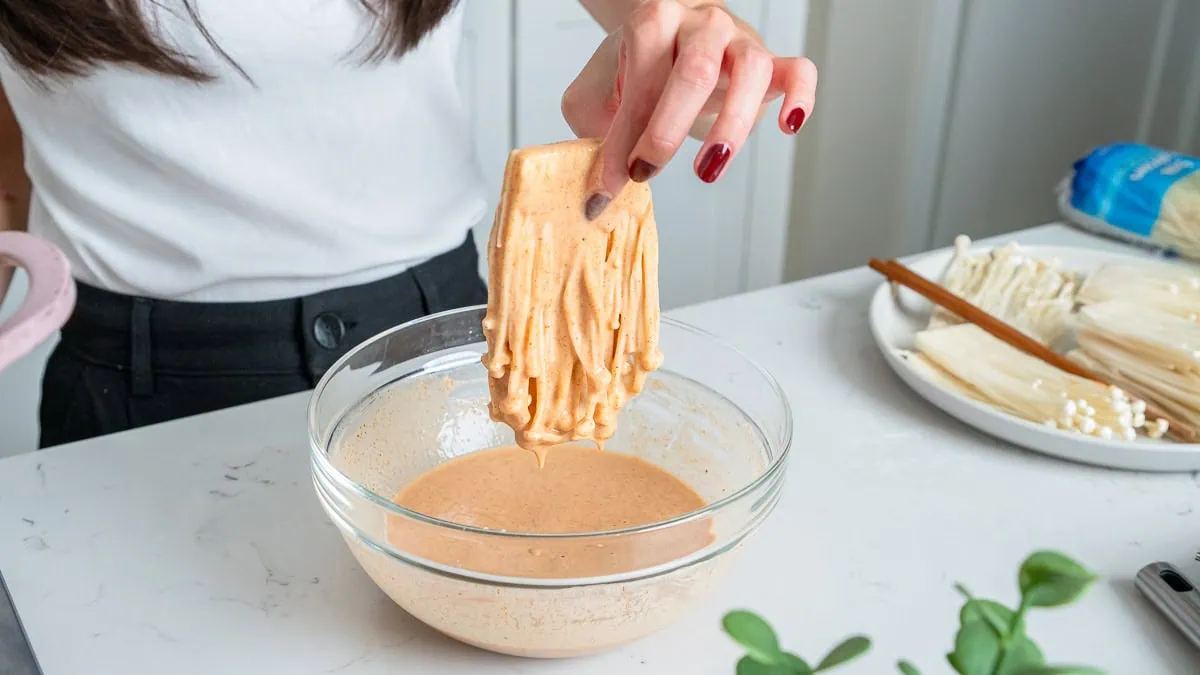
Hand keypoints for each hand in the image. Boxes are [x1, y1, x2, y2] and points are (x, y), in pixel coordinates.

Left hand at [562, 0, 817, 218]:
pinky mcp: (773, 63)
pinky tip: (787, 126)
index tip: (613, 181)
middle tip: (647, 172)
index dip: (626, 133)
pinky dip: (800, 98)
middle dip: (667, 130)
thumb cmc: (639, 71)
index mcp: (654, 20)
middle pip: (696, 70)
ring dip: (730, 126)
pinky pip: (800, 71)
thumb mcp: (600, 94)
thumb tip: (598, 192)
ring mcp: (741, 41)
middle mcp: (701, 23)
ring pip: (750, 71)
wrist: (678, 39)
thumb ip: (593, 133)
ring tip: (707, 169)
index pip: (643, 74)